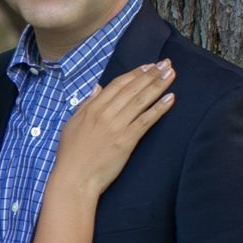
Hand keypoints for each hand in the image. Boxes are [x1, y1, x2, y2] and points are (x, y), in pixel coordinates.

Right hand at [50, 61, 176, 197]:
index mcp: (92, 108)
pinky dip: (159, 108)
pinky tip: (170, 98)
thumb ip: (86, 104)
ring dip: (158, 85)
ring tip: (171, 74)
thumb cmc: (71, 155)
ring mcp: (116, 126)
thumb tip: (98, 88)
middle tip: (167, 63)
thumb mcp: (72, 124)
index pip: (117, 85)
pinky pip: (145, 121)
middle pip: (132, 89)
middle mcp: (105, 114)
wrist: (74, 179)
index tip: (148, 66)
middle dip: (151, 74)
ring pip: (140, 101)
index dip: (135, 74)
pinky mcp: (126, 141)